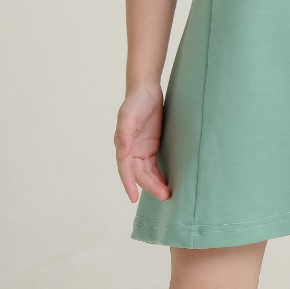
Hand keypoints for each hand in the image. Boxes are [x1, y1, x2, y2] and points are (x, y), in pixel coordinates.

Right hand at [115, 84, 170, 203]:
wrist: (146, 90)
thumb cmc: (136, 102)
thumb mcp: (129, 116)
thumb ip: (125, 134)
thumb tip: (123, 153)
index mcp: (123, 145)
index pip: (125, 169)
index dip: (129, 183)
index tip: (133, 198)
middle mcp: (130, 151)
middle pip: (139, 174)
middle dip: (150, 186)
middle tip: (164, 196)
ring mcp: (140, 150)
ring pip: (146, 173)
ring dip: (155, 184)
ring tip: (167, 195)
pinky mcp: (151, 147)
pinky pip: (153, 166)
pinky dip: (158, 175)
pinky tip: (165, 183)